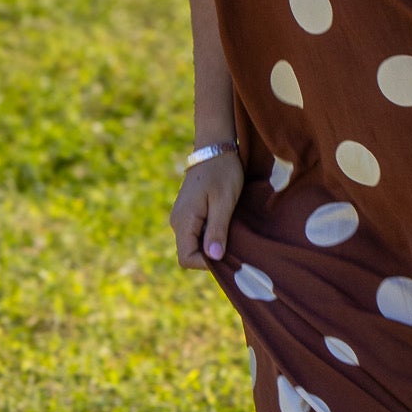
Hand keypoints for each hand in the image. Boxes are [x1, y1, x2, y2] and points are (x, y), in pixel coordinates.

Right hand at [170, 150, 243, 268]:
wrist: (214, 148)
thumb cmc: (222, 172)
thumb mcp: (224, 201)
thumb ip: (217, 229)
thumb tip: (213, 257)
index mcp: (183, 220)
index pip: (186, 258)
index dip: (206, 264)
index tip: (227, 254)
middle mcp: (177, 222)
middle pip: (189, 254)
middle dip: (210, 256)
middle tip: (234, 246)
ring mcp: (181, 217)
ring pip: (193, 245)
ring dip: (211, 245)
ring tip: (231, 234)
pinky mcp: (188, 213)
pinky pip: (196, 234)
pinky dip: (210, 236)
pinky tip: (225, 226)